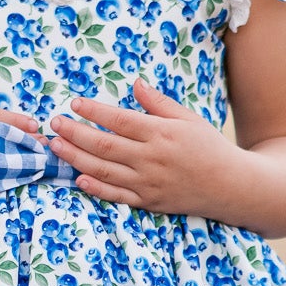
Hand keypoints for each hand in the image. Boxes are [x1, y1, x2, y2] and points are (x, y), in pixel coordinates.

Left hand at [44, 76, 240, 215]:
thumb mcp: (188, 118)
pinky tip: (77, 179)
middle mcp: (151, 159)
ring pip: (103, 171)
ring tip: (55, 146)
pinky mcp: (148, 202)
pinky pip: (116, 196)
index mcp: (161, 133)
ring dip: (75, 158)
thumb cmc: (209, 147)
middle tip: (54, 123)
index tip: (74, 103)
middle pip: (104, 145)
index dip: (93, 112)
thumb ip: (158, 102)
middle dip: (74, 133)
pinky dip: (95, 189)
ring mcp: (148, 183)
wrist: (231, 186)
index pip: (119, 120)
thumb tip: (134, 83)